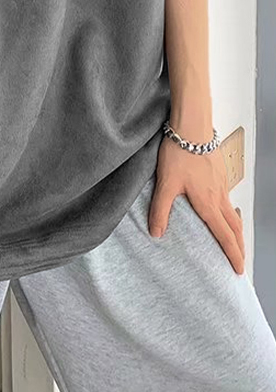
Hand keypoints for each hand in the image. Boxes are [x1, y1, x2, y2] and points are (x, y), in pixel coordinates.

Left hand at [148, 130, 244, 274]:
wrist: (192, 126)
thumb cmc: (179, 153)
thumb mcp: (166, 183)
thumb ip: (161, 210)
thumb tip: (156, 233)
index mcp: (208, 203)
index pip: (225, 236)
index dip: (233, 255)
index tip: (237, 270)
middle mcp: (219, 195)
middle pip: (235, 227)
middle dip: (238, 246)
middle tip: (239, 260)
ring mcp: (221, 183)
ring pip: (233, 211)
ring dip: (235, 229)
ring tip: (232, 238)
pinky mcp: (219, 172)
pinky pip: (227, 197)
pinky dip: (228, 210)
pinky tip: (218, 207)